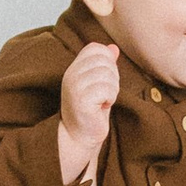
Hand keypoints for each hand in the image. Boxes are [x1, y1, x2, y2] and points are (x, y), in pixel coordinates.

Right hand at [59, 41, 121, 179]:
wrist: (80, 137)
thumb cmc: (91, 110)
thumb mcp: (99, 83)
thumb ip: (105, 65)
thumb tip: (114, 48)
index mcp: (73, 68)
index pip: (95, 48)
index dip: (107, 62)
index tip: (104, 81)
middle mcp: (71, 74)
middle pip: (105, 61)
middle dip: (112, 78)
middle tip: (104, 94)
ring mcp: (75, 87)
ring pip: (108, 75)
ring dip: (112, 90)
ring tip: (102, 101)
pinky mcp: (81, 100)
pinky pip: (107, 89)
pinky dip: (110, 99)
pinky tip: (101, 107)